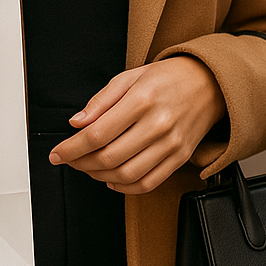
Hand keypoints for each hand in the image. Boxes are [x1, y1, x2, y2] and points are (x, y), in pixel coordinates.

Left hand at [48, 57, 227, 193]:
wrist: (208, 84)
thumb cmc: (166, 79)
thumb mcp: (128, 77)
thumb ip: (100, 101)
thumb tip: (76, 123)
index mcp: (142, 100)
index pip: (97, 134)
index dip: (71, 148)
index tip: (57, 154)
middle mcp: (158, 125)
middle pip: (109, 158)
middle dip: (81, 163)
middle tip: (70, 159)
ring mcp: (171, 145)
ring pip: (127, 174)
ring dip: (99, 176)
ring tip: (88, 167)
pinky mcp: (180, 158)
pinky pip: (148, 183)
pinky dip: (124, 187)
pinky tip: (111, 179)